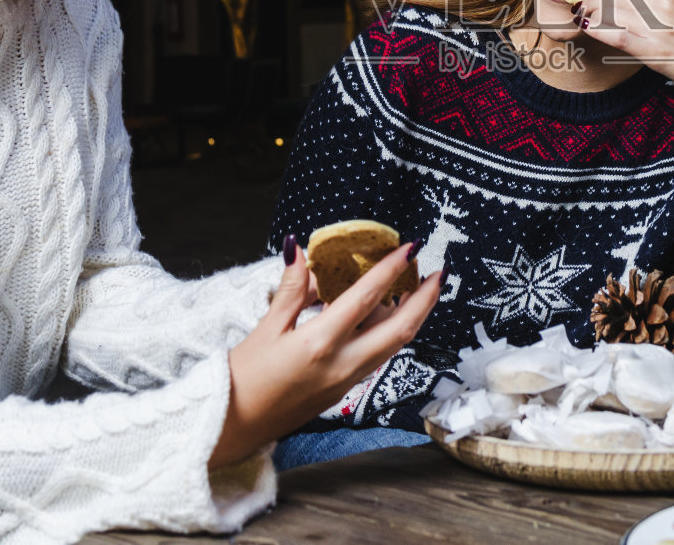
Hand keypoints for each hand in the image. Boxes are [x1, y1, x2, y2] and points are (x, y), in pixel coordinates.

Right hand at [208, 241, 441, 466]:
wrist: (234, 428)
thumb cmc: (243, 378)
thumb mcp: (265, 328)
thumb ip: (290, 290)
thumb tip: (301, 252)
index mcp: (320, 343)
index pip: (366, 298)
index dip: (391, 270)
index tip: (410, 247)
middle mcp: (342, 364)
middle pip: (400, 329)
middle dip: (425, 300)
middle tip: (439, 273)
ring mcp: (347, 381)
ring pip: (393, 345)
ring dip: (412, 317)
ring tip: (419, 290)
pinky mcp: (344, 391)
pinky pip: (377, 356)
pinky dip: (389, 333)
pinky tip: (385, 316)